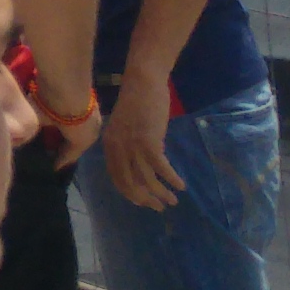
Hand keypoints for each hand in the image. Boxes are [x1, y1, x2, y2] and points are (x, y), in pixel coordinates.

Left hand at [96, 71, 178, 209]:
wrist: (143, 81)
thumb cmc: (137, 102)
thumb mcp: (126, 127)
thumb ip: (128, 147)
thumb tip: (141, 168)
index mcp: (109, 145)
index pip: (117, 178)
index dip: (130, 194)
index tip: (143, 202)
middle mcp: (117, 148)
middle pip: (130, 184)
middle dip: (145, 199)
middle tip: (159, 207)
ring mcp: (132, 146)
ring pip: (146, 180)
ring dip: (161, 193)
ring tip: (173, 200)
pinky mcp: (149, 142)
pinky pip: (161, 169)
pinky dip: (171, 179)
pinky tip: (180, 185)